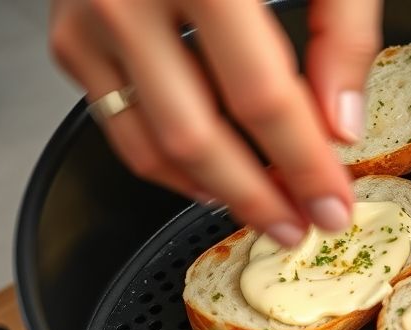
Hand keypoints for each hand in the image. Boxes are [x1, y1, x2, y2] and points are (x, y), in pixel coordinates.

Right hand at [49, 0, 382, 245]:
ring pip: (147, 144)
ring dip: (211, 191)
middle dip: (257, 196)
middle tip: (300, 227)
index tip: (336, 204)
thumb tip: (341, 126)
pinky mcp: (69, 35)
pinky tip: (210, 175)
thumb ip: (339, 27)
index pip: (262, 95)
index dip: (304, 163)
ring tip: (263, 210)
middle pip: (196, 135)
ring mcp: (88, 17)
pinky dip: (165, 162)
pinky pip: (117, 125)